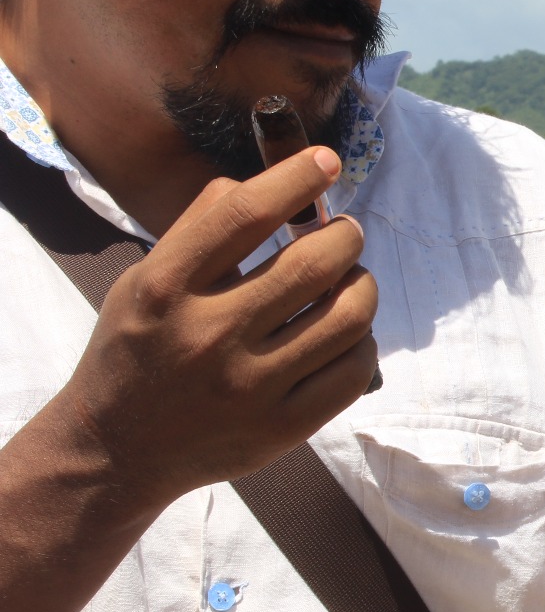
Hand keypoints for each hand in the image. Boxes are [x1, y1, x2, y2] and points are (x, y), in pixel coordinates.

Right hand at [52, 147, 378, 507]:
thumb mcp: (144, 282)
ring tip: (349, 283)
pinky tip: (345, 334)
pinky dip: (361, 342)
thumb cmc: (139, 351)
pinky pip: (353, 370)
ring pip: (347, 317)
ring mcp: (248, 386)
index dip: (295, 179)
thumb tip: (262, 181)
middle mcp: (208, 334)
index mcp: (167, 287)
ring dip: (361, 287)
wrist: (117, 450)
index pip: (245, 214)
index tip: (325, 162)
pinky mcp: (281, 427)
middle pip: (313, 264)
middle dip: (345, 236)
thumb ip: (199, 231)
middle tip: (345, 234)